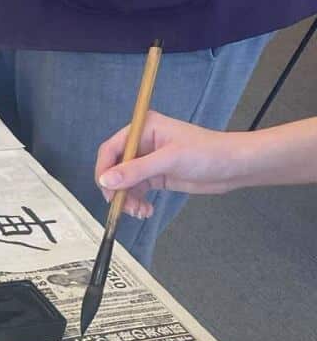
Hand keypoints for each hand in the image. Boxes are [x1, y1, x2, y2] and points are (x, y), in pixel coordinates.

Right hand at [95, 111, 251, 217]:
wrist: (236, 167)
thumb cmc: (207, 153)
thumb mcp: (169, 160)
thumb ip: (136, 171)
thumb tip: (105, 181)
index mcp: (142, 129)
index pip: (112, 148)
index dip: (105, 169)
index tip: (106, 189)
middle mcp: (142, 143)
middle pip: (115, 167)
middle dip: (117, 188)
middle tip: (122, 206)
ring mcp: (149, 160)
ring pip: (125, 182)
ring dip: (128, 198)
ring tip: (138, 211)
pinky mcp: (157, 176)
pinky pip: (137, 190)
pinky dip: (137, 201)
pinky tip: (145, 210)